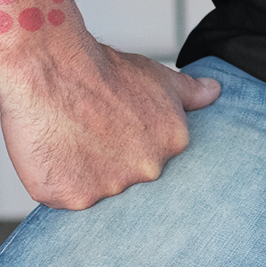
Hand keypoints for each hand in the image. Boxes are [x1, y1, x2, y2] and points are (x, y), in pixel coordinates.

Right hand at [0, 34, 221, 210]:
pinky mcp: (70, 198)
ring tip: (68, 135)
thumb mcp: (156, 76)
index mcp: (172, 144)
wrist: (51, 68)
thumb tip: (214, 92)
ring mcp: (108, 188)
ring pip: (94, 189)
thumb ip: (189, 92)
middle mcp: (147, 171)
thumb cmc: (99, 70)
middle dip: (109, 159)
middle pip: (127, 178)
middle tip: (89, 130)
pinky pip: (62, 197)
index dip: (130, 142)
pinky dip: (55, 179)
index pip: (155, 159)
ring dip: (81, 170)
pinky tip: (52, 150)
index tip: (115, 128)